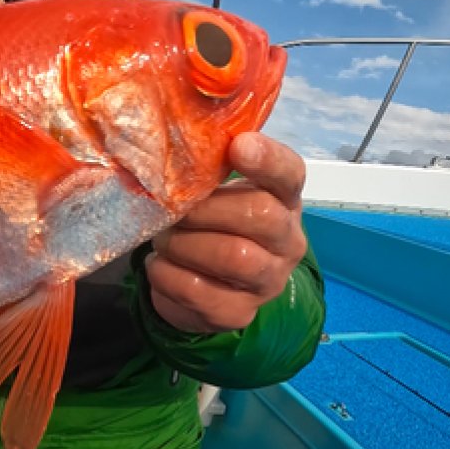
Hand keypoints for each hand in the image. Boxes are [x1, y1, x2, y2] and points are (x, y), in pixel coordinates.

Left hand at [145, 133, 306, 332]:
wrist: (206, 285)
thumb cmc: (212, 221)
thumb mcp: (216, 190)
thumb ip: (208, 165)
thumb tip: (176, 136)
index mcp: (284, 199)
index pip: (290, 173)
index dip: (267, 159)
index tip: (237, 146)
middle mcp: (288, 240)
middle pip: (262, 216)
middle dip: (207, 209)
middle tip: (174, 210)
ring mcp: (268, 281)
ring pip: (235, 256)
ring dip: (186, 244)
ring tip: (165, 239)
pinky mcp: (239, 313)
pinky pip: (202, 293)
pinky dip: (169, 275)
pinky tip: (159, 265)